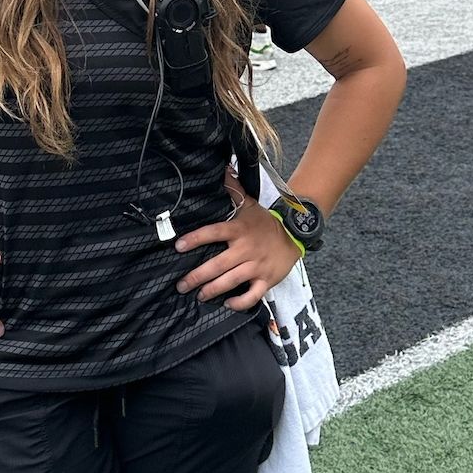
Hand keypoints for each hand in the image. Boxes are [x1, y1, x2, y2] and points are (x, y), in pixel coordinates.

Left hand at [172, 166, 303, 312]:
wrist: (294, 235)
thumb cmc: (264, 222)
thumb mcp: (249, 203)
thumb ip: (232, 188)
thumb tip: (221, 168)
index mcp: (238, 229)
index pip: (213, 232)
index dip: (195, 239)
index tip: (178, 246)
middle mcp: (246, 249)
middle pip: (218, 264)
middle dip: (197, 276)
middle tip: (181, 285)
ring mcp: (257, 266)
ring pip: (231, 281)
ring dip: (212, 290)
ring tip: (199, 296)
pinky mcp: (266, 280)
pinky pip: (252, 296)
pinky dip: (240, 302)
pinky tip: (227, 304)